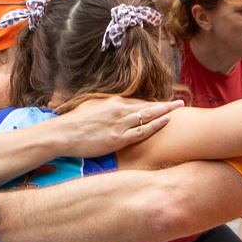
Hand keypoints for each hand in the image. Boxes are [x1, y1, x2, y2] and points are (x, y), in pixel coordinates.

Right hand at [49, 94, 179, 154]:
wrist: (62, 134)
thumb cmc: (73, 123)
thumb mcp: (90, 108)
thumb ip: (105, 107)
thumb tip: (111, 107)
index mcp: (112, 103)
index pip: (137, 102)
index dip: (151, 103)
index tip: (163, 103)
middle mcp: (118, 110)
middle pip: (147, 106)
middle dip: (165, 104)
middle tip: (180, 102)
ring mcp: (119, 124)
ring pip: (148, 116)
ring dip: (165, 112)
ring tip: (179, 109)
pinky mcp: (118, 139)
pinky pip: (142, 131)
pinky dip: (156, 125)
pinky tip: (167, 121)